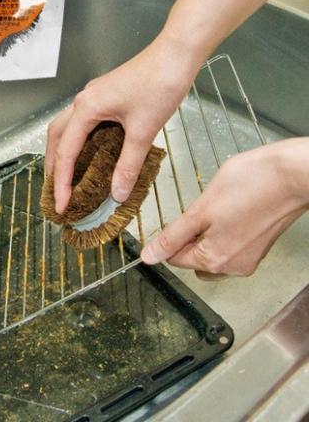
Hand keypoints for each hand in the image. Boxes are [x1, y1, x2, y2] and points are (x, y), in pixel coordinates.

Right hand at [46, 35, 200, 212]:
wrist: (176, 54)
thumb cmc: (160, 85)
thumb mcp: (143, 131)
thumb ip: (128, 165)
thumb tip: (116, 194)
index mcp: (86, 109)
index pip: (66, 152)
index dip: (62, 182)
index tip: (61, 205)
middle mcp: (83, 101)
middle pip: (56, 137)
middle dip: (53, 165)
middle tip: (55, 191)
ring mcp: (93, 96)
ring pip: (66, 127)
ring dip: (62, 151)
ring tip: (65, 175)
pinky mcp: (105, 95)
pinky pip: (81, 122)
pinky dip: (78, 140)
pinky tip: (89, 152)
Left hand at [141, 138, 308, 275]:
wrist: (292, 174)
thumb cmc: (250, 185)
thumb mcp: (200, 210)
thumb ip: (172, 236)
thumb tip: (150, 256)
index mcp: (214, 260)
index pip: (175, 259)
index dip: (168, 237)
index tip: (172, 219)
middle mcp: (233, 266)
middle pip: (193, 259)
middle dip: (186, 239)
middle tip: (193, 212)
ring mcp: (249, 258)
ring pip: (212, 253)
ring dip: (204, 235)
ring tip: (211, 209)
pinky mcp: (259, 246)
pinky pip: (230, 246)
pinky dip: (221, 232)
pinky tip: (227, 211)